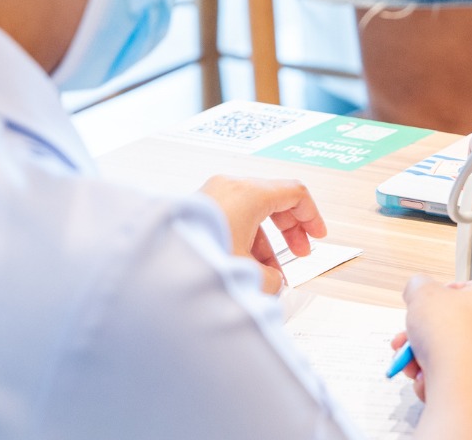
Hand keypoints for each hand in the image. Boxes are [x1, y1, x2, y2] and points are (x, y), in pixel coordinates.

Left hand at [198, 176, 326, 294]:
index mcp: (249, 193)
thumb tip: (271, 283)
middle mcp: (230, 187)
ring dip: (266, 242)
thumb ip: (270, 279)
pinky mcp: (197, 210)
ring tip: (268, 274)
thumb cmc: (200, 260)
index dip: (312, 216)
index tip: (318, 236)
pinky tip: (245, 268)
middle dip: (290, 231)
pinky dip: (245, 239)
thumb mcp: (247, 274)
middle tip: (300, 253)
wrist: (152, 268)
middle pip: (275, 201)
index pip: (295, 194)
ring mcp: (211, 196)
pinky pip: (233, 218)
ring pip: (252, 213)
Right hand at [392, 275, 471, 405]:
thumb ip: (417, 285)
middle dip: (423, 333)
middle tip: (408, 338)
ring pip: (450, 352)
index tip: (427, 303)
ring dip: (424, 356)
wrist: (462, 386)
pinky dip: (435, 377)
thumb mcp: (422, 294)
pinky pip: (454, 375)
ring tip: (411, 361)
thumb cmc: (454, 338)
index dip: (442, 294)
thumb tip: (417, 290)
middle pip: (453, 324)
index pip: (469, 287)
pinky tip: (426, 379)